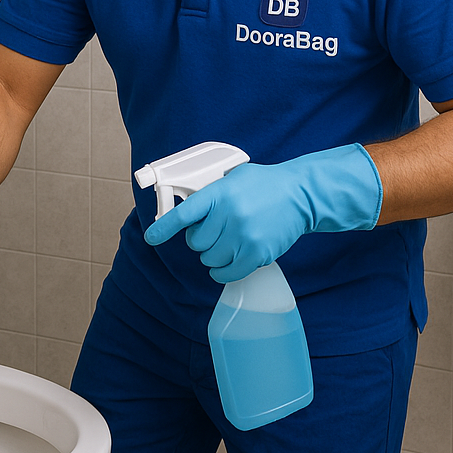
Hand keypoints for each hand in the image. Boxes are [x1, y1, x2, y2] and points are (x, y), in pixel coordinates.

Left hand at [143, 144, 381, 283]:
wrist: (300, 195)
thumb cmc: (263, 185)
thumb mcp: (233, 178)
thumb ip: (210, 195)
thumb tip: (187, 215)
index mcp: (220, 193)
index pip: (185, 214)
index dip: (164, 228)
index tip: (152, 238)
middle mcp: (230, 215)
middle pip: (196, 243)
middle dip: (201, 240)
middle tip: (216, 231)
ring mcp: (244, 236)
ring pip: (210, 260)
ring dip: (214, 255)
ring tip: (229, 241)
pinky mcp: (257, 253)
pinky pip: (226, 273)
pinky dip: (222, 271)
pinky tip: (228, 261)